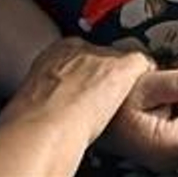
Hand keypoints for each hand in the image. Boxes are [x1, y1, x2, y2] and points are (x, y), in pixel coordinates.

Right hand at [0, 39, 154, 144]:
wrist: (43, 127)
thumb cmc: (32, 122)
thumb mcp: (32, 98)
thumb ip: (47, 91)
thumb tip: (49, 104)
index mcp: (54, 53)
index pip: (80, 54)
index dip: (87, 73)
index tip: (87, 89)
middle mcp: (81, 49)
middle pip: (103, 57)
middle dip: (105, 77)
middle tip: (102, 101)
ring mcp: (104, 56)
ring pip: (123, 63)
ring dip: (123, 82)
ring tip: (116, 105)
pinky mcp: (123, 67)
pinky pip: (144, 64)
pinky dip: (145, 78)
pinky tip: (141, 95)